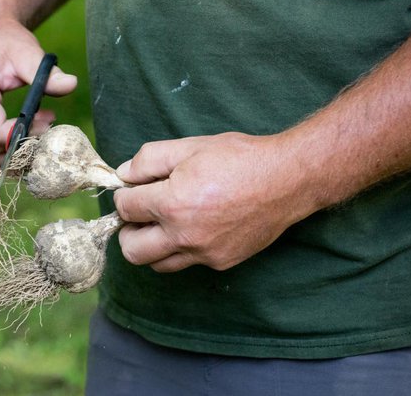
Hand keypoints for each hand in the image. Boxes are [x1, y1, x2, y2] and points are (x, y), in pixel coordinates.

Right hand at [0, 14, 77, 167]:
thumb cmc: (5, 40)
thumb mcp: (28, 52)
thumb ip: (47, 73)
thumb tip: (71, 84)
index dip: (24, 135)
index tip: (48, 120)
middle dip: (22, 146)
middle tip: (48, 128)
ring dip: (14, 154)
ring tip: (39, 133)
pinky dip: (2, 155)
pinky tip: (25, 140)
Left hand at [113, 133, 312, 271]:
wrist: (287, 180)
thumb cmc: (239, 159)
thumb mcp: (189, 147)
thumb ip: (148, 160)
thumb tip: (123, 175)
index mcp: (172, 203)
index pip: (125, 209)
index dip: (124, 195)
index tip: (132, 189)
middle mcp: (184, 235)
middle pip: (132, 251)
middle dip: (128, 231)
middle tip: (139, 214)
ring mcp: (203, 253)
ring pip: (157, 264)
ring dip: (151, 245)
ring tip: (163, 223)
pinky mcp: (221, 262)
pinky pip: (187, 263)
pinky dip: (181, 249)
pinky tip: (193, 227)